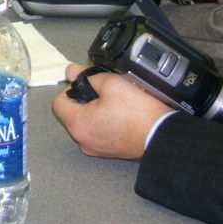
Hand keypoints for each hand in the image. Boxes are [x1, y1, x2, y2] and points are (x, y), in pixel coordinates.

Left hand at [51, 63, 173, 160]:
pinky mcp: (109, 151)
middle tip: (104, 90)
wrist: (164, 138)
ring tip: (115, 102)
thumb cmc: (140, 114)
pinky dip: (105, 121)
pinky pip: (98, 131)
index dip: (70, 88)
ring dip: (95, 109)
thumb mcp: (112, 83)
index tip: (85, 83)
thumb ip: (87, 76)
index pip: (58, 102)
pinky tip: (121, 114)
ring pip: (86, 122)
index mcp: (78, 125)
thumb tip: (71, 71)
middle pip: (72, 112)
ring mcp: (96, 148)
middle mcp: (83, 141)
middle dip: (84, 98)